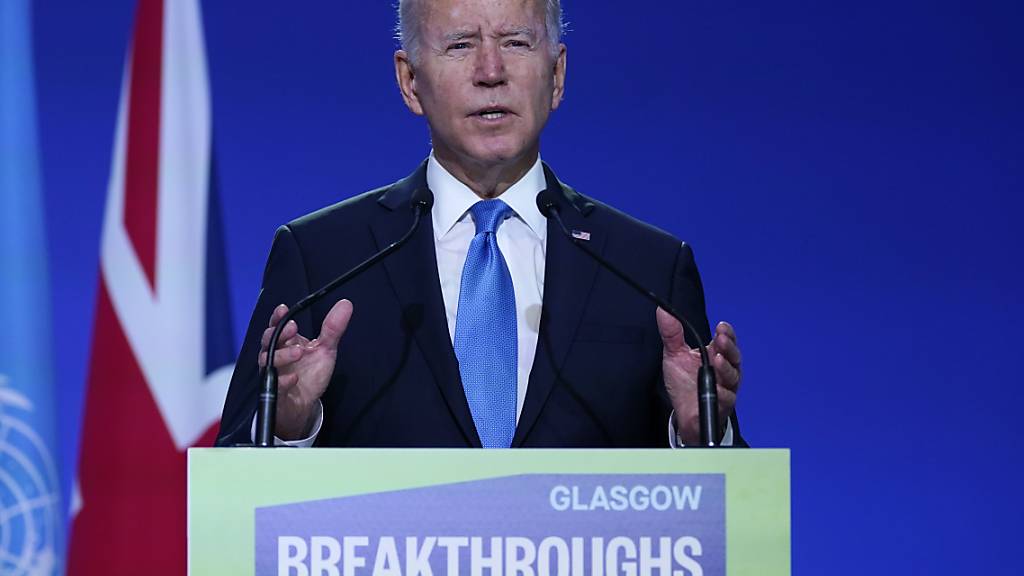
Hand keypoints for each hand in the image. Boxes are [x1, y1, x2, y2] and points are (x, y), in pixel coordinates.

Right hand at [258, 299, 353, 439]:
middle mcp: (276, 355)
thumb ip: (332, 328)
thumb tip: (346, 304)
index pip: (278, 326)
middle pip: (269, 340)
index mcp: (286, 342)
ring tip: (299, 352)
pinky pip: (274, 385)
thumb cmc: (310, 373)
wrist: (305, 403)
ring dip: (282, 355)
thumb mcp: (325, 349)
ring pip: (268, 360)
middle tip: (293, 328)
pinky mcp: (276, 391)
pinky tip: (294, 378)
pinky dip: (282, 380)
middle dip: (278, 333)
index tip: (283, 309)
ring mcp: (274, 372)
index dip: (278, 317)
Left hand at [657, 308, 741, 444]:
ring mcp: (726, 387)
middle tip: (721, 339)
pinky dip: (723, 392)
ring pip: (732, 376)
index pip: (726, 340)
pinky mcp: (722, 404)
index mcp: (715, 354)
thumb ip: (672, 333)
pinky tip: (718, 388)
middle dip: (729, 347)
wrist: (684, 413)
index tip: (721, 326)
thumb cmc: (683, 382)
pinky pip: (726, 398)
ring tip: (718, 359)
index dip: (727, 333)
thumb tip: (663, 310)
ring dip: (726, 368)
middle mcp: (725, 369)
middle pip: (733, 356)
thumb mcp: (674, 355)